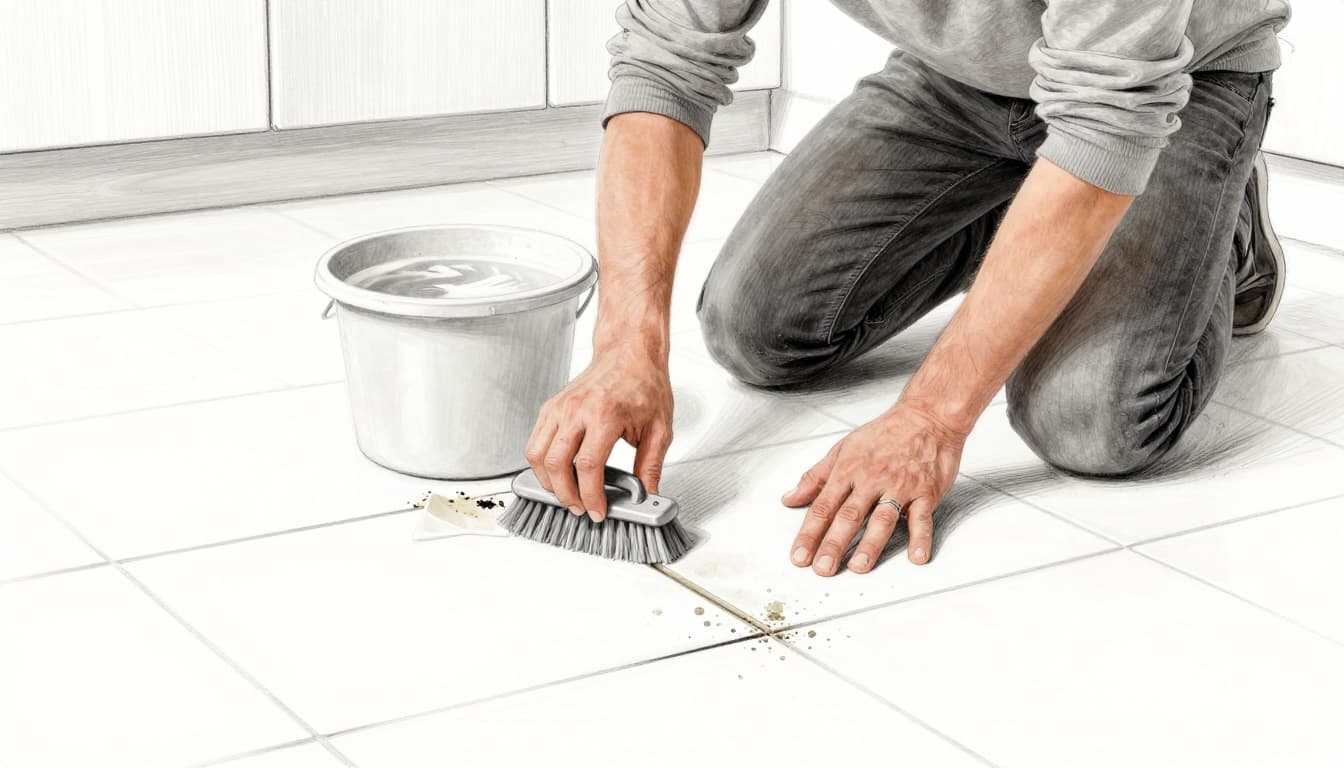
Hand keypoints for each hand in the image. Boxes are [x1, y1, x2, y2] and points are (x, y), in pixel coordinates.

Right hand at [524, 346, 672, 521]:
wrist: (629, 353)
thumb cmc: (644, 383)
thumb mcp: (660, 428)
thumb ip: (651, 465)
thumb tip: (647, 494)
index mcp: (605, 415)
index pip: (588, 466)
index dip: (591, 496)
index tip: (598, 511)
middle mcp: (577, 410)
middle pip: (556, 464)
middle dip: (566, 495)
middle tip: (580, 508)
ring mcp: (559, 407)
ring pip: (537, 455)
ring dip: (548, 482)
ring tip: (567, 494)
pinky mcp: (550, 407)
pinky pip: (535, 442)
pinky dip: (541, 463)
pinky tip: (558, 472)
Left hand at [782, 404, 966, 575]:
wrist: (926, 416)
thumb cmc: (885, 433)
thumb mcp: (843, 448)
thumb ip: (815, 476)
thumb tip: (789, 497)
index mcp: (848, 469)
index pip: (823, 506)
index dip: (809, 533)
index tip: (799, 555)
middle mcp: (872, 479)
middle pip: (849, 515)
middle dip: (834, 544)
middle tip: (822, 568)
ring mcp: (900, 486)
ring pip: (882, 518)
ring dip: (870, 544)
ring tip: (858, 567)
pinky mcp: (926, 492)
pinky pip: (923, 517)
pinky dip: (921, 538)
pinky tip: (916, 557)